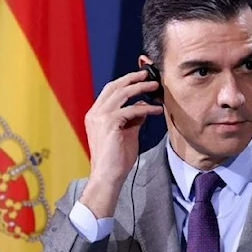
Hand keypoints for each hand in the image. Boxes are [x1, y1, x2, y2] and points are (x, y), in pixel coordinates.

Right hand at [79, 70, 162, 217]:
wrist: (108, 176)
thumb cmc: (116, 159)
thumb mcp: (126, 133)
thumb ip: (132, 119)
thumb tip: (143, 106)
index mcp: (95, 115)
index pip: (109, 91)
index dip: (125, 81)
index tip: (139, 77)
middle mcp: (94, 113)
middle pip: (114, 87)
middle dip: (132, 78)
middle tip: (148, 75)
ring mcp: (100, 117)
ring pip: (122, 94)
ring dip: (141, 88)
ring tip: (155, 86)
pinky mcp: (109, 124)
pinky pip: (131, 109)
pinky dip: (146, 108)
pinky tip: (156, 110)